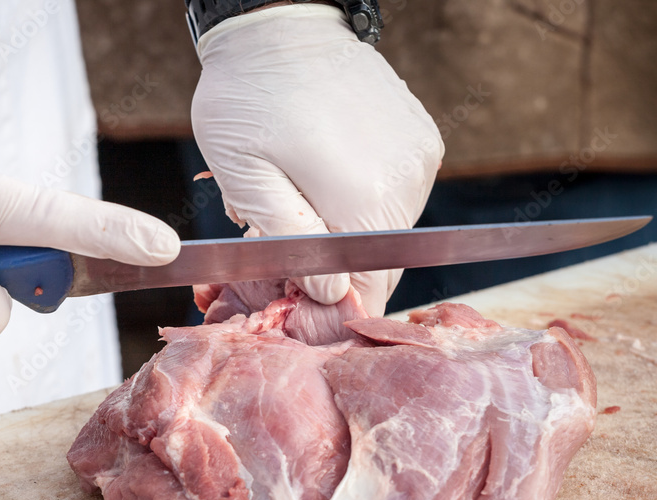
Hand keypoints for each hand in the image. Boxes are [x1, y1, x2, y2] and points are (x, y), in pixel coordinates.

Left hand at [191, 3, 442, 315]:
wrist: (281, 26)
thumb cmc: (249, 98)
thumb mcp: (246, 177)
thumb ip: (291, 241)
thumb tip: (330, 293)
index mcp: (364, 198)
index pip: (367, 289)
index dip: (331, 303)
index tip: (296, 293)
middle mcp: (407, 182)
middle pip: (379, 264)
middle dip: (333, 266)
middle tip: (284, 239)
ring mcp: (420, 160)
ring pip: (387, 233)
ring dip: (346, 232)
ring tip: (301, 197)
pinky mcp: (422, 141)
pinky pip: (397, 197)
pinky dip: (363, 201)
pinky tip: (326, 174)